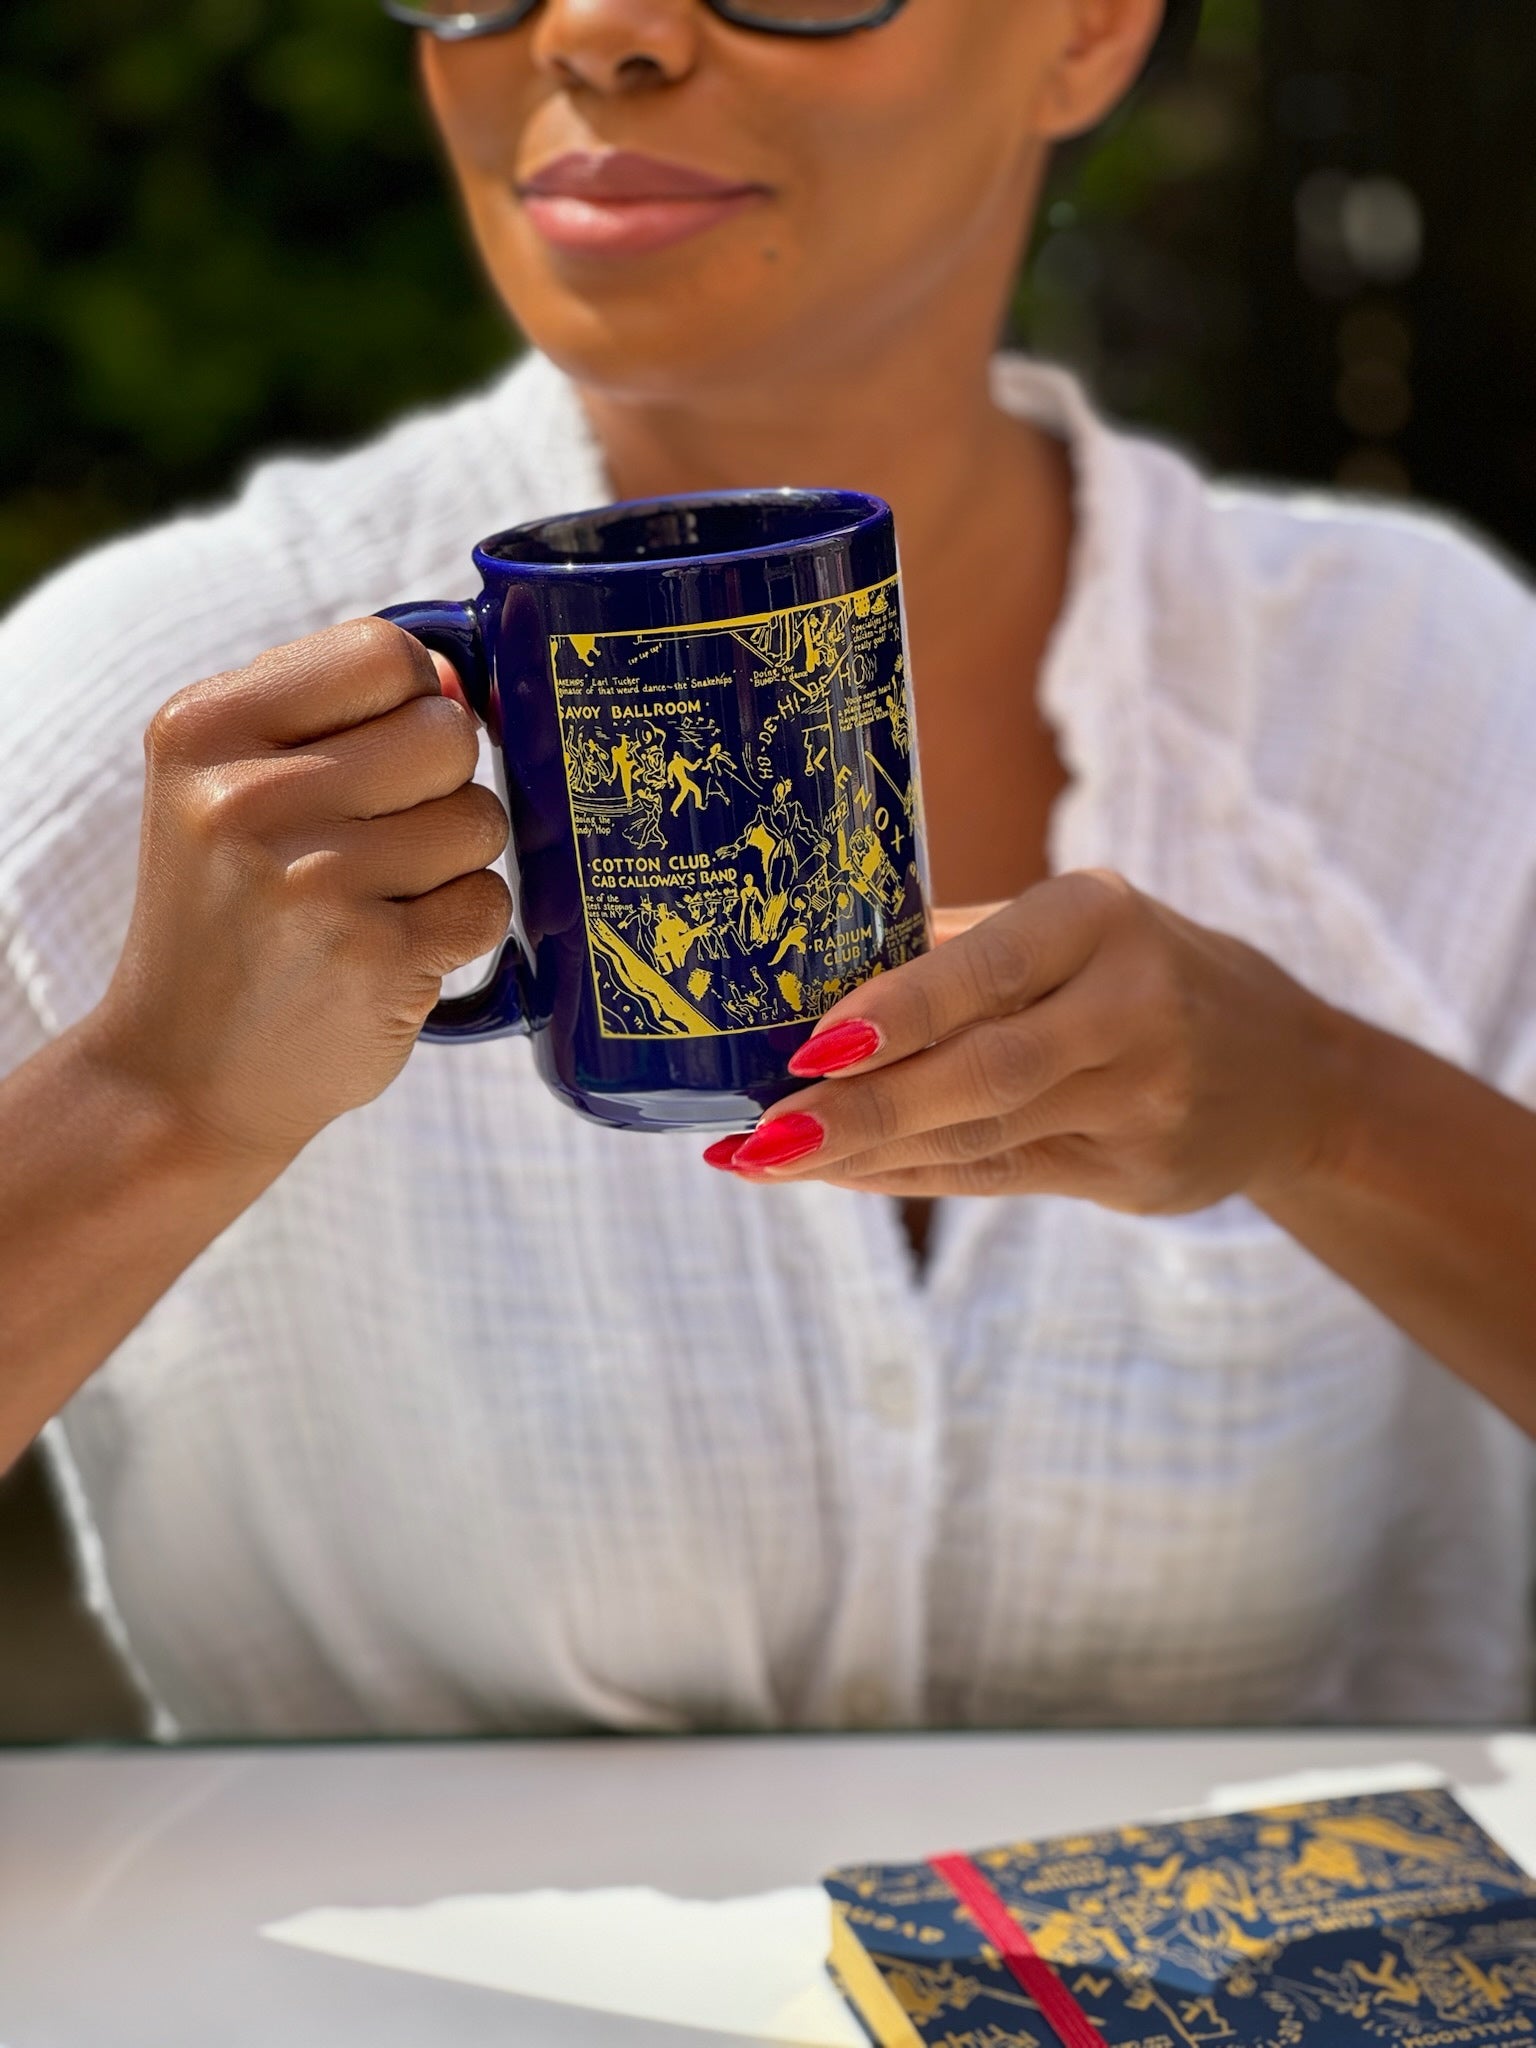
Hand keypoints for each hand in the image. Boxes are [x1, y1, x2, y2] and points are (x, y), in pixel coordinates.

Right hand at [91, 618, 510, 1168]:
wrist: (181, 1075)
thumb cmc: (227, 915)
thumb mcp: (223, 790)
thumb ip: (331, 715)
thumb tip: (454, 677)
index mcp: (203, 731)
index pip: (382, 653)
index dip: (411, 699)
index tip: (381, 752)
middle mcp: (246, 800)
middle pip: (446, 735)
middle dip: (440, 786)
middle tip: (380, 841)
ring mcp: (314, 883)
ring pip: (479, 819)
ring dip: (453, 861)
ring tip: (377, 899)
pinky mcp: (376, 959)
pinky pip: (488, 901)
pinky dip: (461, 927)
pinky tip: (395, 948)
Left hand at [708, 870, 1349, 1213]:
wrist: (1295, 1074)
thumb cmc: (1142, 971)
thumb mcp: (1076, 925)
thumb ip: (961, 944)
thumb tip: (808, 970)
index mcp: (1102, 918)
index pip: (989, 971)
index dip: (900, 1012)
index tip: (810, 1046)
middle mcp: (1132, 1007)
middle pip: (981, 1072)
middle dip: (860, 1111)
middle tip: (759, 1135)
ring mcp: (1142, 1100)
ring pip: (981, 1136)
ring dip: (864, 1155)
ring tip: (764, 1160)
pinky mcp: (1134, 1173)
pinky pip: (999, 1177)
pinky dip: (910, 1177)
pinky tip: (838, 1175)